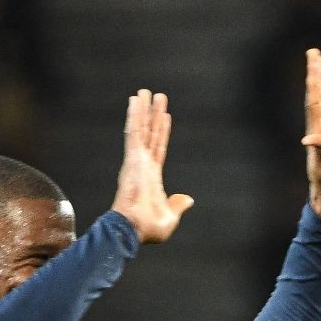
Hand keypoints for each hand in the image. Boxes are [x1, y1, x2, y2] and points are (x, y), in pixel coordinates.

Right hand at [112, 89, 194, 242]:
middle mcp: (143, 165)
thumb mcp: (170, 218)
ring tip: (145, 91)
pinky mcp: (132, 158)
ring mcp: (136, 160)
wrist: (132, 229)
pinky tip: (135, 101)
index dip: (162, 132)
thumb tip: (188, 199)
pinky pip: (134, 132)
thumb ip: (177, 205)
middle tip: (156, 95)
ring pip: (141, 129)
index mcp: (152, 177)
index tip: (165, 116)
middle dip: (153, 115)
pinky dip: (135, 116)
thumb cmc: (147, 229)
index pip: (158, 149)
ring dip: (143, 109)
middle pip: (150, 134)